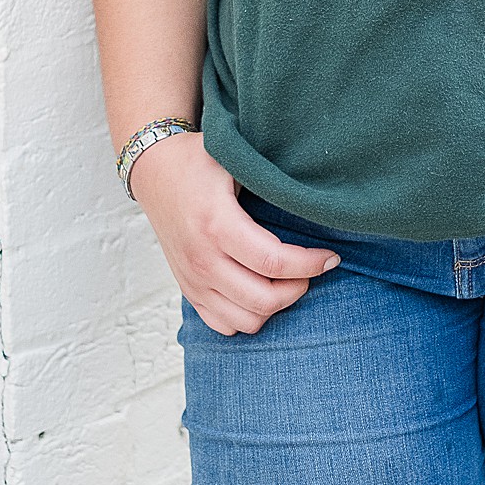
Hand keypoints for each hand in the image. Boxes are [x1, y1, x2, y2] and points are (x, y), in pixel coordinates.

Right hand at [128, 131, 340, 333]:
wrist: (154, 171)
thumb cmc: (198, 161)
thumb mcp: (235, 160)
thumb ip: (269, 181)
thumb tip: (317, 198)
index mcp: (217, 224)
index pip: (274, 262)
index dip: (311, 264)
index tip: (330, 257)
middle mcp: (202, 258)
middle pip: (263, 299)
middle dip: (299, 288)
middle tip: (312, 268)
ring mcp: (192, 279)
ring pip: (245, 320)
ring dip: (275, 306)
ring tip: (289, 280)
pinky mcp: (187, 289)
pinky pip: (222, 324)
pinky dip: (248, 316)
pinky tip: (262, 291)